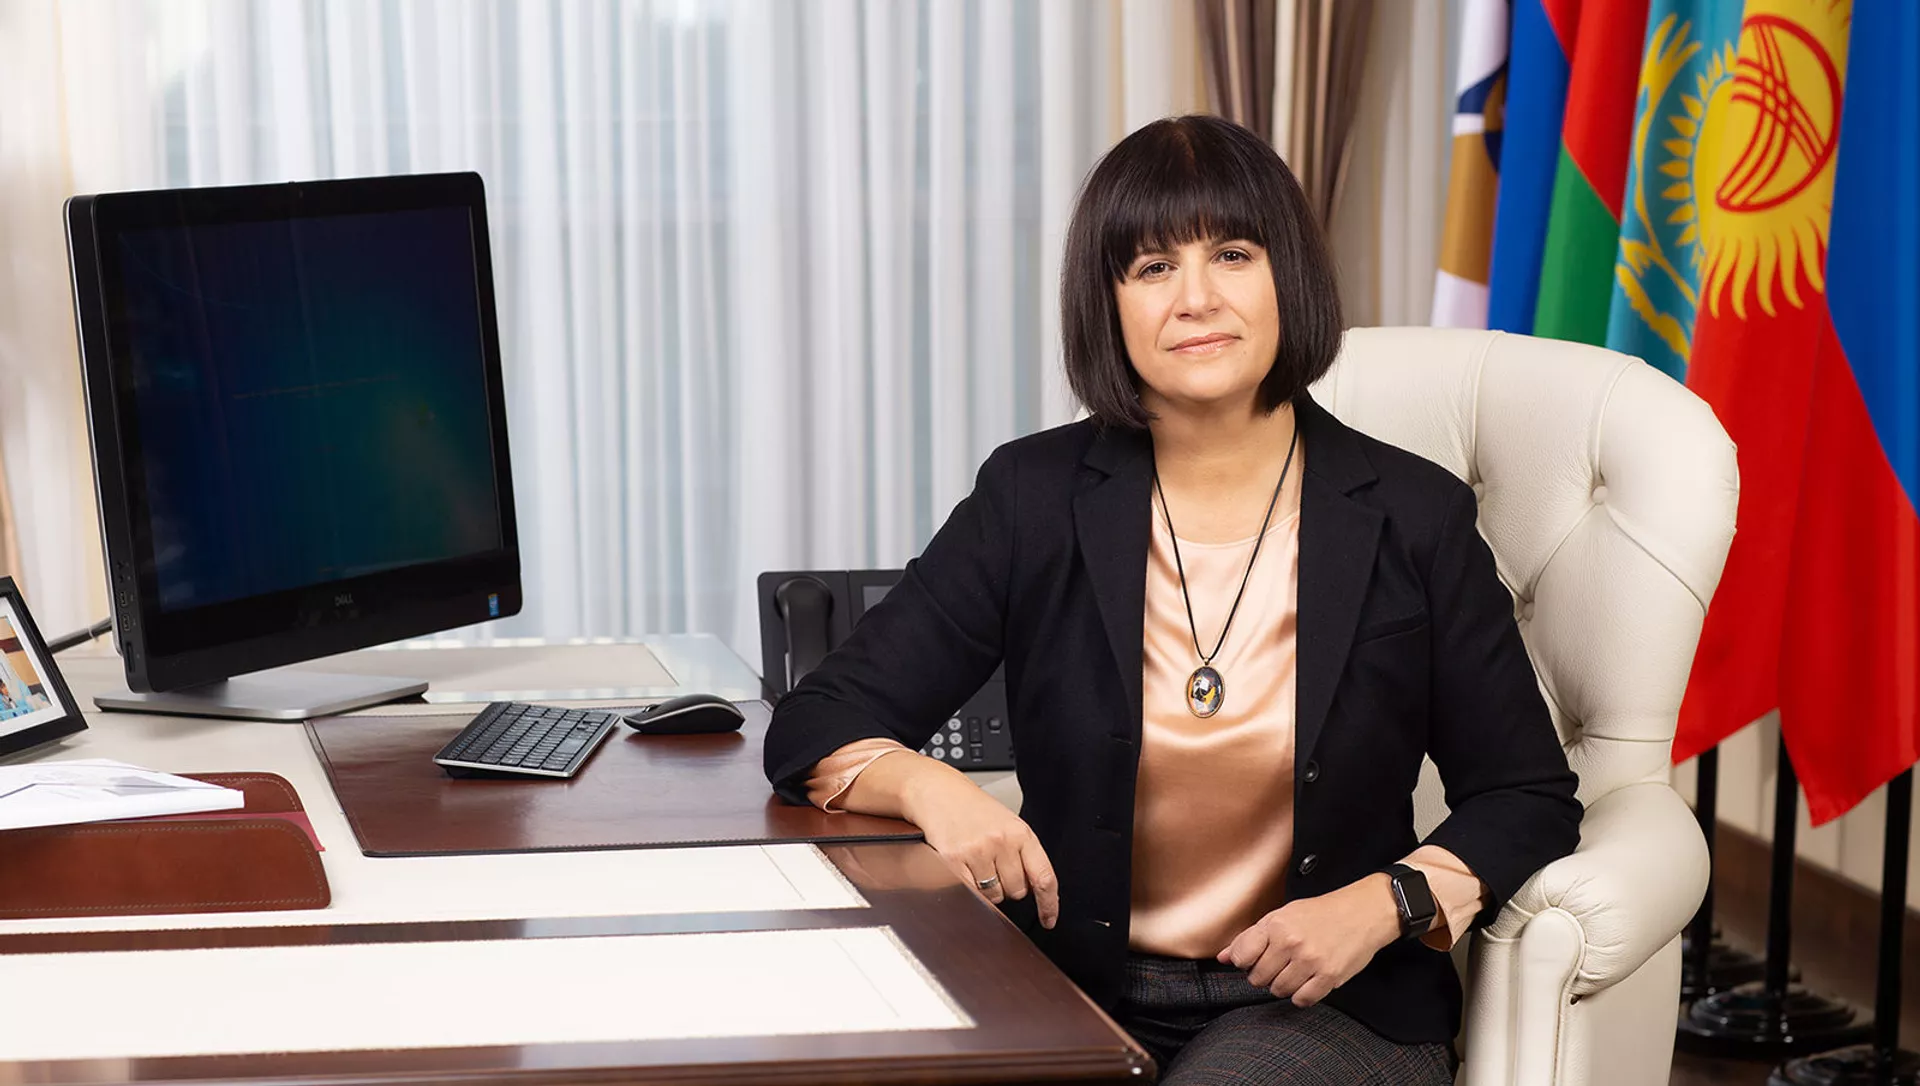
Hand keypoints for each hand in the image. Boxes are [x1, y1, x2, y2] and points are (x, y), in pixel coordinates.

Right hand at [902, 760, 1059, 928]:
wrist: (940, 793)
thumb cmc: (975, 810)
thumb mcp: (1009, 824)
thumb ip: (1023, 854)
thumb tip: (1033, 891)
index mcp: (1021, 833)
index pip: (1044, 877)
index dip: (1049, 904)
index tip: (1048, 920)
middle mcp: (1002, 842)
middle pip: (1017, 892)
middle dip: (1008, 886)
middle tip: (995, 866)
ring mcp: (977, 852)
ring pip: (993, 897)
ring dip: (987, 888)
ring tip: (977, 863)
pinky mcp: (954, 861)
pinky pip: (970, 893)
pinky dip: (969, 888)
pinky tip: (965, 869)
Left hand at [1217, 874, 1400, 1006]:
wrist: (1364, 912)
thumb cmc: (1323, 912)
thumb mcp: (1282, 914)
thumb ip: (1250, 936)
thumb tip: (1222, 956)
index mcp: (1276, 925)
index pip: (1241, 957)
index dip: (1244, 961)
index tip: (1253, 958)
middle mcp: (1291, 943)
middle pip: (1258, 978)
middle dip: (1264, 974)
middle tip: (1279, 963)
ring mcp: (1310, 961)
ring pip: (1279, 990)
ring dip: (1283, 985)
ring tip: (1295, 970)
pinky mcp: (1329, 977)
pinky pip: (1302, 1000)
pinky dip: (1302, 995)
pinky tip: (1308, 980)